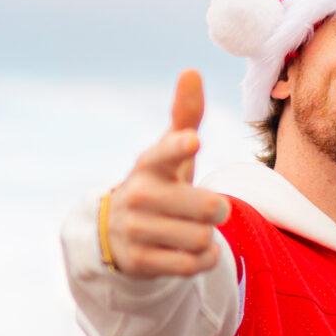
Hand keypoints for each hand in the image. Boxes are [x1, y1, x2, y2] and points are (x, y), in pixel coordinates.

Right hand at [104, 70, 231, 276]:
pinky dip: (202, 260)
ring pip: (202, 238)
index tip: (192, 141)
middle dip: (218, 210)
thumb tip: (191, 71)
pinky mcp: (140, 262)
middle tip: (211, 208)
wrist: (117, 234)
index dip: (180, 147)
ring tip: (193, 230)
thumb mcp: (169, 152)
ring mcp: (136, 230)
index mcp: (149, 165)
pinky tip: (193, 251)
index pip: (165, 153)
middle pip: (208, 207)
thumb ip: (185, 115)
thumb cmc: (158, 183)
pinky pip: (192, 264)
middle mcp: (139, 196)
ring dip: (208, 237)